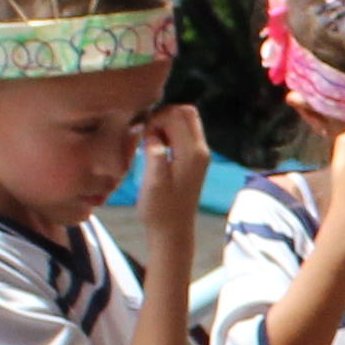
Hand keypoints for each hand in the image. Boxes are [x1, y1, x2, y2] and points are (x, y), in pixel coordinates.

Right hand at [134, 105, 210, 258]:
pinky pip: (184, 134)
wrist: (173, 233)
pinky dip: (169, 134)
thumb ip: (154, 154)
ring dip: (165, 124)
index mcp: (192, 153)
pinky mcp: (194, 161)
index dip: (155, 119)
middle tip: (147, 136)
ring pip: (186, 121)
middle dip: (163, 116)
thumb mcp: (154, 182)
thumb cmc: (160, 211)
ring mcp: (199, 155)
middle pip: (186, 112)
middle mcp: (201, 150)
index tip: (143, 137)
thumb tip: (151, 132)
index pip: (176, 115)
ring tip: (150, 143)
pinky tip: (156, 150)